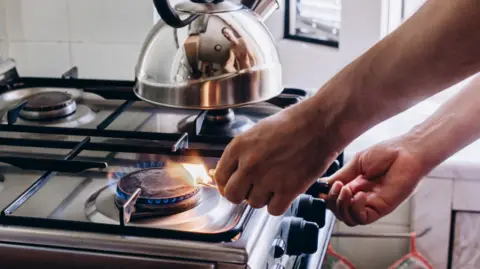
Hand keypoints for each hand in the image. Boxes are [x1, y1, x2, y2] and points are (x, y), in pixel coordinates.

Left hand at [214, 102, 340, 215]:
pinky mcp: (288, 190)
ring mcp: (268, 178)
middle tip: (253, 187)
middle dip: (242, 194)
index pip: (220, 178)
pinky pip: (273, 210)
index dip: (227, 184)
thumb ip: (241, 153)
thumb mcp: (257, 131)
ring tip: (275, 182)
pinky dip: (279, 204)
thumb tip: (232, 171)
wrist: (319, 124)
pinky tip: (284, 191)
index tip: (234, 184)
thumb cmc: (292, 124)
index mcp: (239, 146)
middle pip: (233, 196)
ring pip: (254, 204)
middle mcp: (250, 164)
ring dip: (263, 197)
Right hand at [322, 136, 425, 225]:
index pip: (335, 199)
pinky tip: (359, 195)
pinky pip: (362, 218)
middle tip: (338, 186)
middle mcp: (361, 196)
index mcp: (354, 185)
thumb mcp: (356, 163)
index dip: (327, 198)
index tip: (321, 190)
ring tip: (346, 190)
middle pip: (339, 211)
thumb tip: (324, 185)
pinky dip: (355, 209)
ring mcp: (371, 203)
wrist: (407, 151)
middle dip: (333, 201)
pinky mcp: (381, 208)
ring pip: (348, 218)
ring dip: (342, 206)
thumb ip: (341, 175)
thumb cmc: (387, 152)